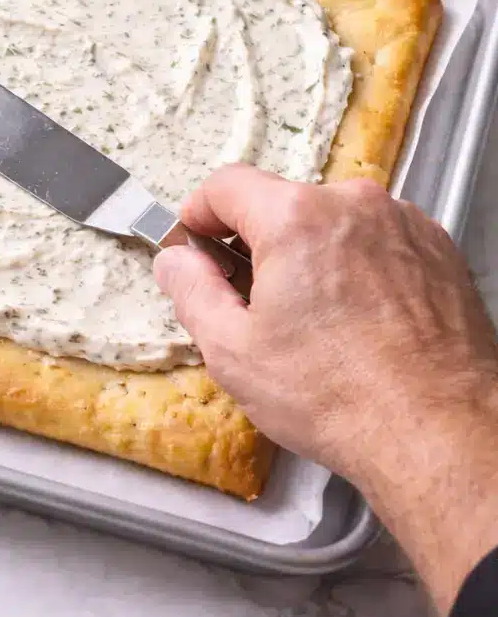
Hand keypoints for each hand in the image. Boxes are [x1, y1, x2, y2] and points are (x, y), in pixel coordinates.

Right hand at [155, 165, 497, 613]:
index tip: (196, 243)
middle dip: (259, 245)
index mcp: (295, 218)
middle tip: (253, 302)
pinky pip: (380, 242)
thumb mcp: (233, 351)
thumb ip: (192, 291)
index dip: (199, 213)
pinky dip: (361, 268)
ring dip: (314, 256)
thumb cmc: (340, 397)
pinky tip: (359, 323)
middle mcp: (353, 205)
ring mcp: (403, 224)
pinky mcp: (438, 251)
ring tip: (316, 323)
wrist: (438, 432)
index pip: (227, 185)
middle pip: (284, 204)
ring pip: (335, 223)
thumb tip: (178, 262)